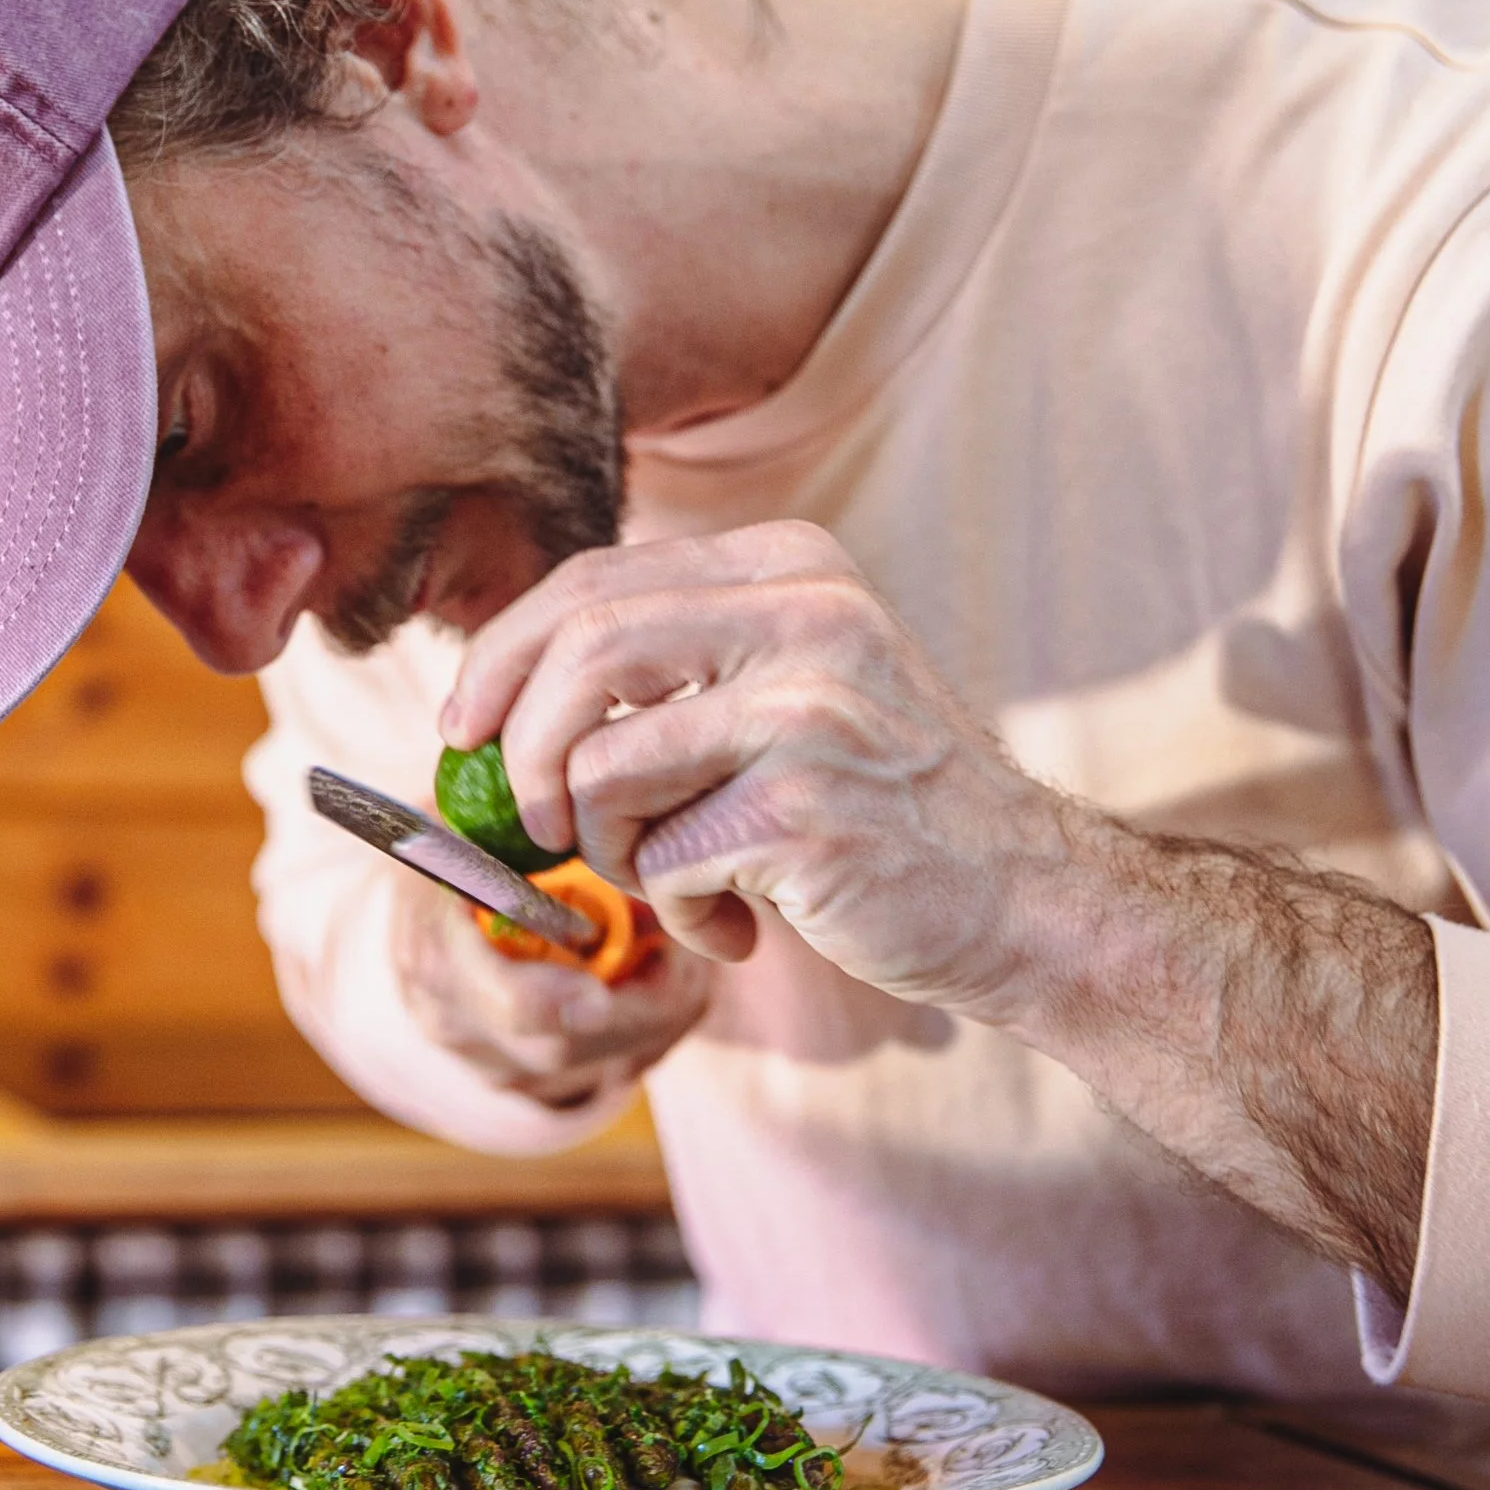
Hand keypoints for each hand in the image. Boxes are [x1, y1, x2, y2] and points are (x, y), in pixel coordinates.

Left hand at [442, 521, 1436, 1297]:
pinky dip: (678, 913)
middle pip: (579, 655)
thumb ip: (676, 663)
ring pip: (603, 771)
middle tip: (531, 823)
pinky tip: (743, 924)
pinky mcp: (804, 808)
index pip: (591, 581)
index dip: (502, 657)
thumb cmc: (884, 806)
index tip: (464, 727)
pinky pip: (661, 863)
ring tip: (673, 879)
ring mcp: (808, 708)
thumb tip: (493, 700)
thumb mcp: (793, 686)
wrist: (1025, 899)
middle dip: (520, 753)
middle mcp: (804, 613)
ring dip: (608, 851)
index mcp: (790, 564)